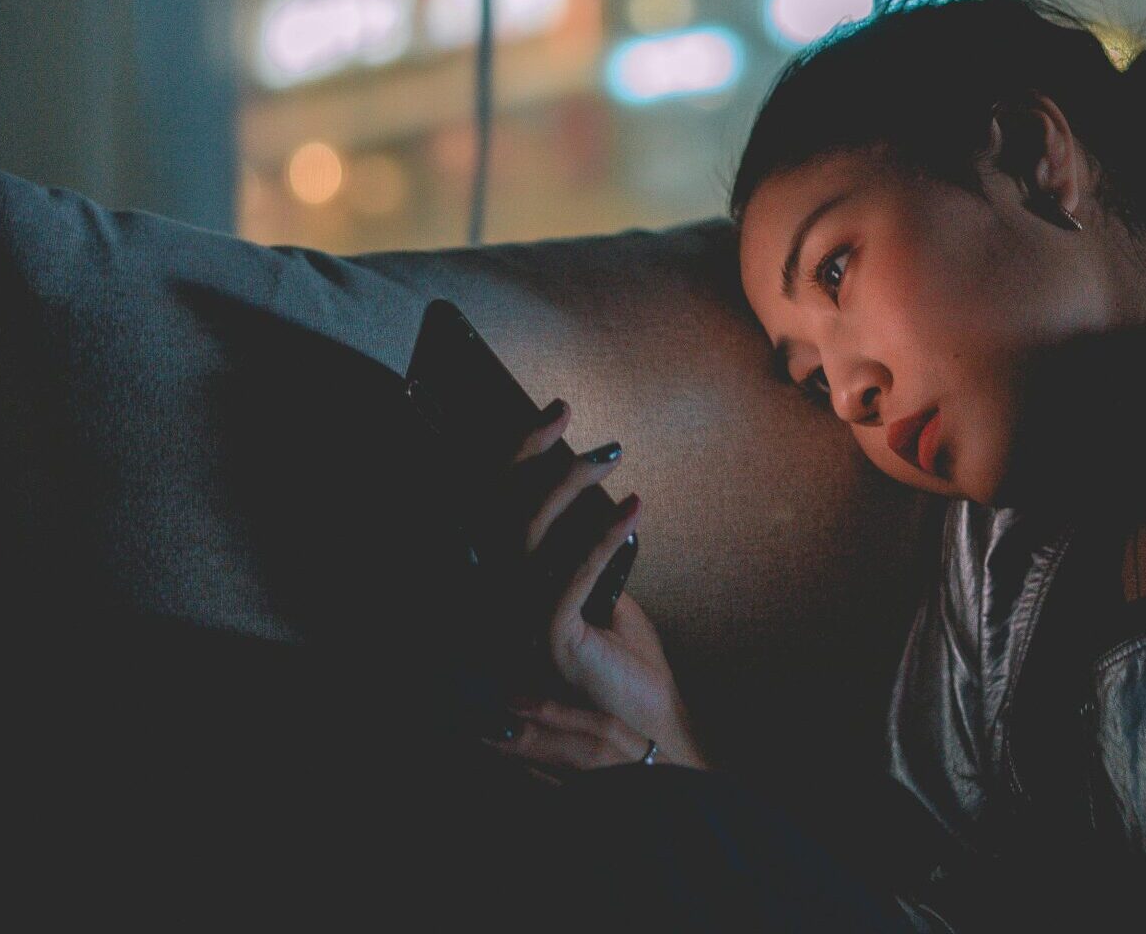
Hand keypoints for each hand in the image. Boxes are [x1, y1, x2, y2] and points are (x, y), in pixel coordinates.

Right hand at [495, 401, 707, 769]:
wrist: (649, 732)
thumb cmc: (627, 669)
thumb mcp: (603, 599)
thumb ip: (587, 561)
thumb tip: (594, 507)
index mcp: (508, 594)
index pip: (496, 514)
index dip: (517, 460)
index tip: (555, 415)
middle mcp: (501, 608)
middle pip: (499, 515)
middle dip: (531, 455)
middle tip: (568, 414)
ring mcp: (518, 627)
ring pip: (527, 536)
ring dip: (570, 485)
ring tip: (611, 455)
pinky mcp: (549, 644)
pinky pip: (571, 575)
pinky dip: (602, 537)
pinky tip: (633, 510)